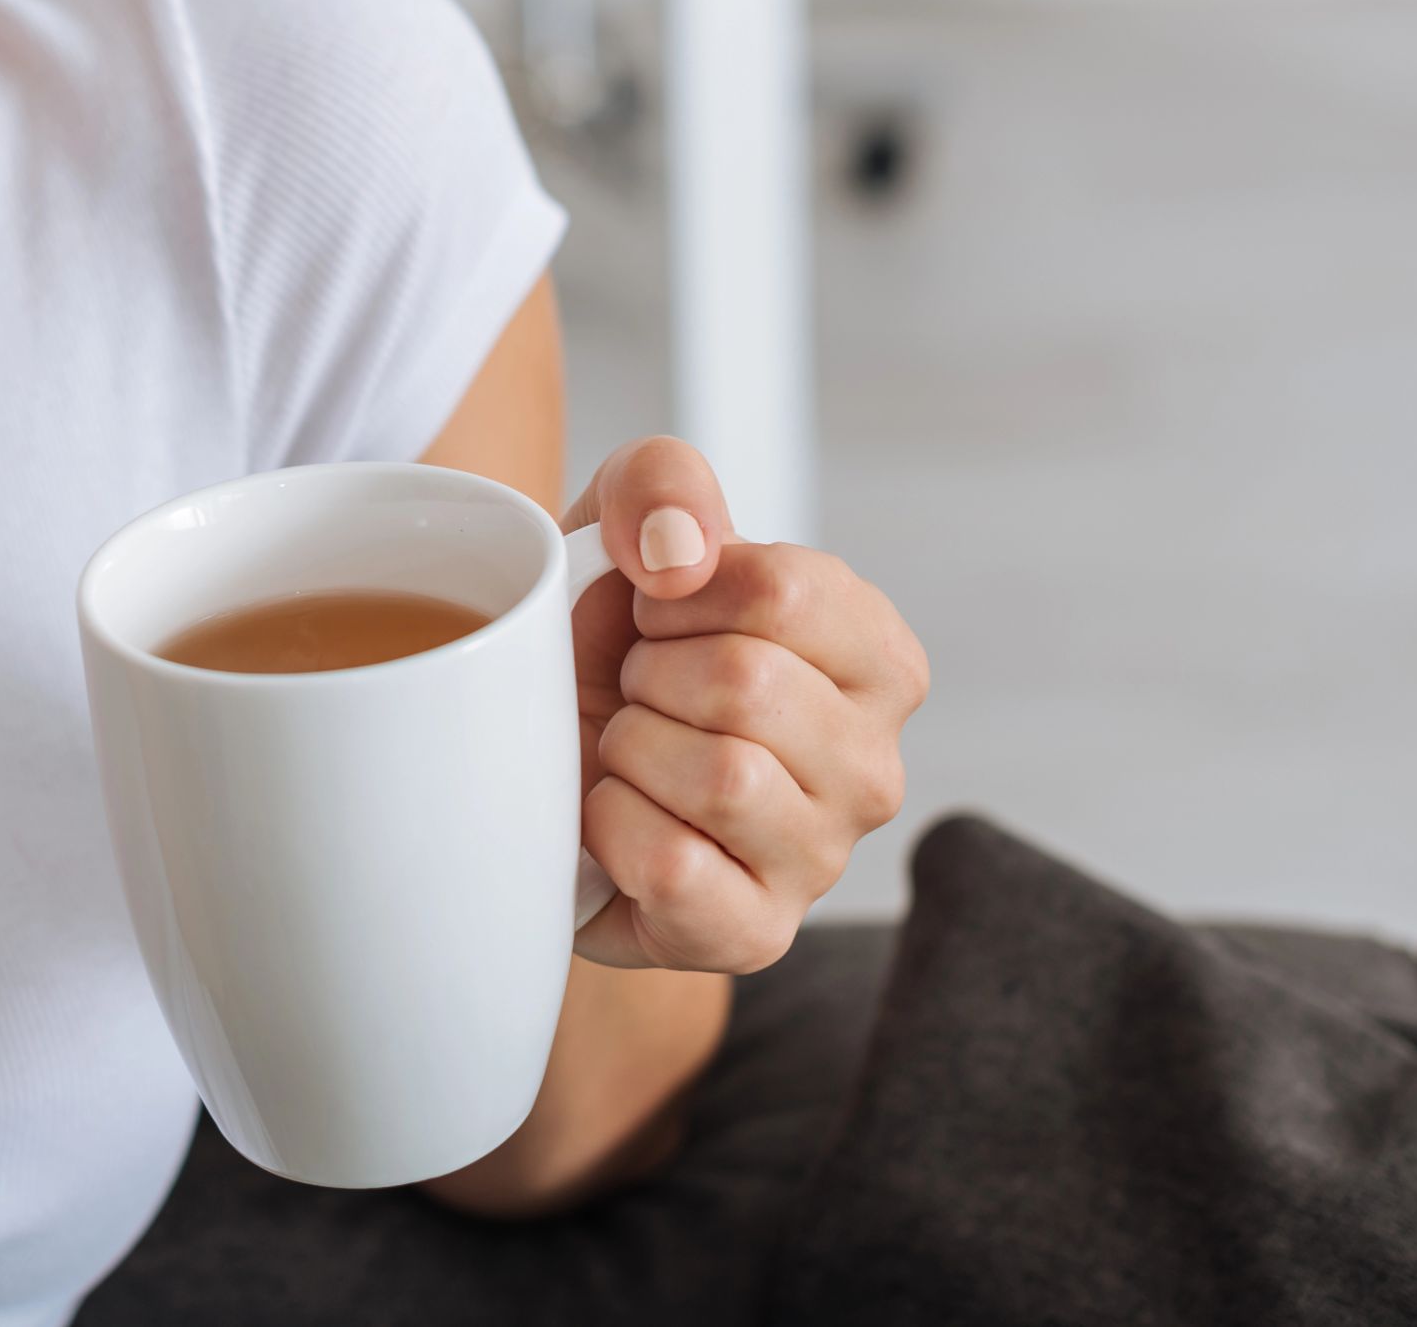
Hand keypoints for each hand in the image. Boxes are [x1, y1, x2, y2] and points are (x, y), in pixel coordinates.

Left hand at [564, 438, 929, 972]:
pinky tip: (613, 816)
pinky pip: (676, 870)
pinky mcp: (754, 934)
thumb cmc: (613, 639)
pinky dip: (612, 829)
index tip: (658, 612)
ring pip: (719, 778)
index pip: (785, 590)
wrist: (540, 748)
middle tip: (636, 689)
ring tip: (629, 749)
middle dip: (650, 672)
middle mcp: (874, 764)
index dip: (680, 591)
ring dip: (631, 746)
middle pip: (747, 683)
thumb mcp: (629, 525)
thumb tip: (682, 549)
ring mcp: (821, 858)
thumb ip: (661, 482)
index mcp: (877, 656)